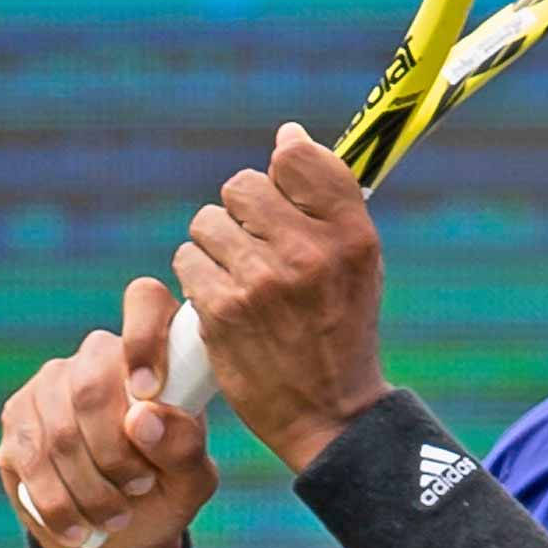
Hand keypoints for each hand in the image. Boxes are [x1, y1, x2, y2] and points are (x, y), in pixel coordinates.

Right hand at [0, 277, 219, 547]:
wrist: (120, 533)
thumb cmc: (166, 490)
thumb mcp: (191, 479)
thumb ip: (184, 446)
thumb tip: (145, 418)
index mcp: (152, 354)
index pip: (145, 301)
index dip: (145, 338)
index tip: (149, 394)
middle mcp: (97, 357)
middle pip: (92, 385)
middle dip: (117, 451)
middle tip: (140, 487)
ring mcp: (50, 385)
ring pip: (60, 430)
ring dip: (91, 486)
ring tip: (117, 517)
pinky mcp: (15, 421)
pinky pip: (30, 457)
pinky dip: (60, 502)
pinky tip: (82, 528)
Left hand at [176, 122, 391, 471]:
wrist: (330, 412)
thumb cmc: (342, 328)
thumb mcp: (360, 262)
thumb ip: (328, 197)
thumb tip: (288, 135)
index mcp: (351, 234)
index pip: (296, 157)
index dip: (282, 174)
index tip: (286, 199)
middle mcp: (310, 252)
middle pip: (242, 187)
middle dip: (242, 214)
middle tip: (260, 250)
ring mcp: (263, 281)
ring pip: (207, 223)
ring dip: (216, 248)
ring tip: (243, 280)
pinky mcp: (223, 310)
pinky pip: (188, 262)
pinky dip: (199, 280)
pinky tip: (225, 303)